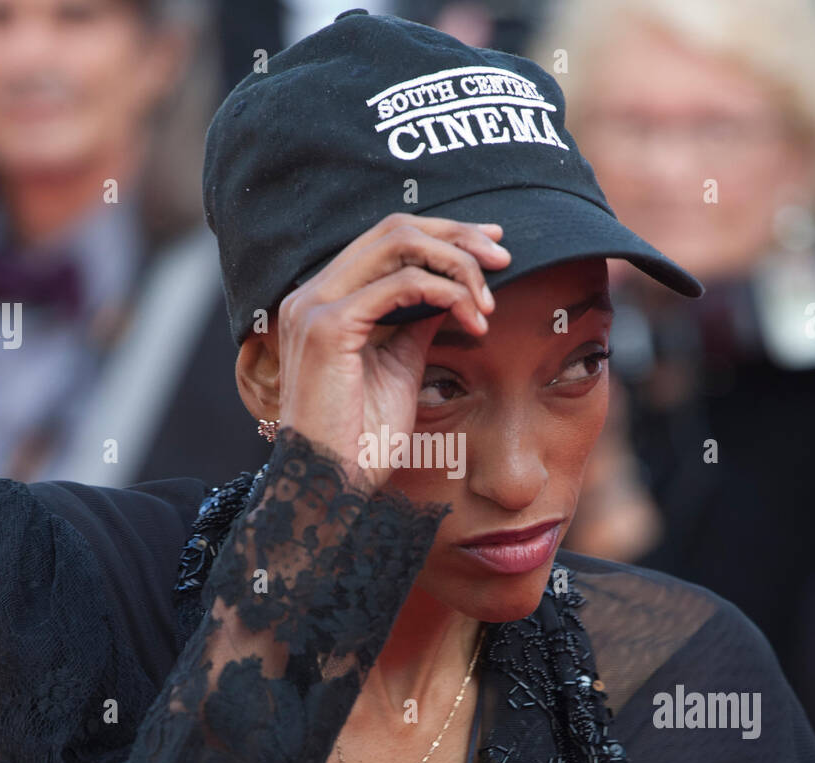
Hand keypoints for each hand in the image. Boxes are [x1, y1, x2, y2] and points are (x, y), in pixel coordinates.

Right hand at [274, 213, 510, 489]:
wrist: (331, 484)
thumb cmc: (362, 439)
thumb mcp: (398, 365)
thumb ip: (417, 321)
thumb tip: (454, 289)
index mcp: (323, 299)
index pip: (386, 238)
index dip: (444, 232)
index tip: (492, 244)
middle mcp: (311, 293)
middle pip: (394, 227)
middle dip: (457, 237)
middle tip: (503, 258)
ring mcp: (314, 306)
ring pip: (399, 244)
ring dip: (458, 265)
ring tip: (489, 301)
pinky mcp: (328, 327)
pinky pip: (402, 284)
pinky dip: (447, 293)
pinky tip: (474, 320)